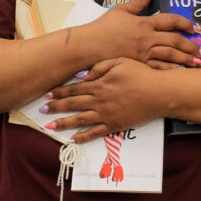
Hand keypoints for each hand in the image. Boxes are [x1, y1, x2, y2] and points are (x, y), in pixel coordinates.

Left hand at [41, 58, 161, 143]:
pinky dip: (83, 137)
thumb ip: (100, 66)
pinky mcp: (114, 125)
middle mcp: (99, 100)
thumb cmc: (141, 74)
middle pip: (73, 104)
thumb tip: (82, 75)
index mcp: (99, 83)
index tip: (49, 94)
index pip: (74, 88)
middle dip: (56, 107)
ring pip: (79, 120)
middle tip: (43, 110)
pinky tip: (73, 139)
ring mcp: (105, 114)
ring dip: (63, 123)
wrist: (157, 92)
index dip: (60, 92)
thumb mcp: (120, 61)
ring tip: (50, 126)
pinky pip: (95, 133)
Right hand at [88, 0, 200, 68]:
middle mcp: (147, 38)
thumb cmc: (104, 27)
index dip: (184, 23)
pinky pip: (158, 68)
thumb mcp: (120, 9)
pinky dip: (171, 70)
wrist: (90, 46)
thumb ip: (138, 1)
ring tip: (198, 62)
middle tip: (200, 48)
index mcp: (144, 23)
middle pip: (175, 40)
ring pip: (170, 55)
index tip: (192, 28)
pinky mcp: (138, 65)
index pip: (170, 21)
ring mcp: (143, 53)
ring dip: (186, 58)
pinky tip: (180, 71)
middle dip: (190, 45)